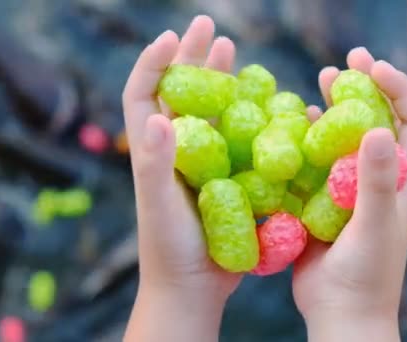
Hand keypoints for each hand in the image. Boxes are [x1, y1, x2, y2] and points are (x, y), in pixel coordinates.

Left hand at [122, 16, 238, 340]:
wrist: (195, 287)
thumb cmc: (170, 248)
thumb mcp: (161, 205)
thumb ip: (156, 163)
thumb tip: (158, 114)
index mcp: (152, 150)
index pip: (142, 94)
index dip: (153, 62)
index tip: (172, 37)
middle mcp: (175, 150)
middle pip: (179, 92)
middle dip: (192, 57)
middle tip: (210, 27)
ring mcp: (201, 162)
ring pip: (210, 110)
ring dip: (219, 79)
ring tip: (232, 50)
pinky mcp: (225, 176)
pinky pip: (236, 138)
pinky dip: (247, 115)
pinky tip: (263, 101)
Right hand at [293, 48, 406, 340]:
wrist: (339, 313)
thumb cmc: (366, 276)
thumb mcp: (374, 226)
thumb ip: (375, 181)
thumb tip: (376, 127)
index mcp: (404, 179)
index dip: (402, 89)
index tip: (375, 68)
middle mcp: (380, 177)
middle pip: (381, 119)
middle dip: (367, 86)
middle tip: (346, 60)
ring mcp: (350, 187)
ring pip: (346, 136)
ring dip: (336, 106)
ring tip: (319, 80)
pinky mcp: (324, 198)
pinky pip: (317, 158)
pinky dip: (309, 137)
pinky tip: (296, 122)